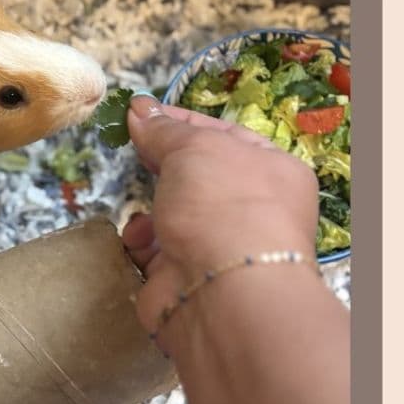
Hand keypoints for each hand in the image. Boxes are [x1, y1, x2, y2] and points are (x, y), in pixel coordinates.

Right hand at [122, 94, 318, 345]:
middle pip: (196, 178)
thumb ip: (164, 130)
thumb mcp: (193, 149)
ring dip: (149, 210)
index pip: (223, 136)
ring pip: (172, 216)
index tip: (139, 113)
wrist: (221, 294)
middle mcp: (250, 210)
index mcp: (271, 171)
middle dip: (162, 168)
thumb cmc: (222, 205)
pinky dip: (141, 244)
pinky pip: (155, 251)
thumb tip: (138, 109)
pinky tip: (138, 242)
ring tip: (142, 210)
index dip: (181, 122)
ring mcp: (218, 247)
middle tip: (132, 153)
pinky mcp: (185, 277)